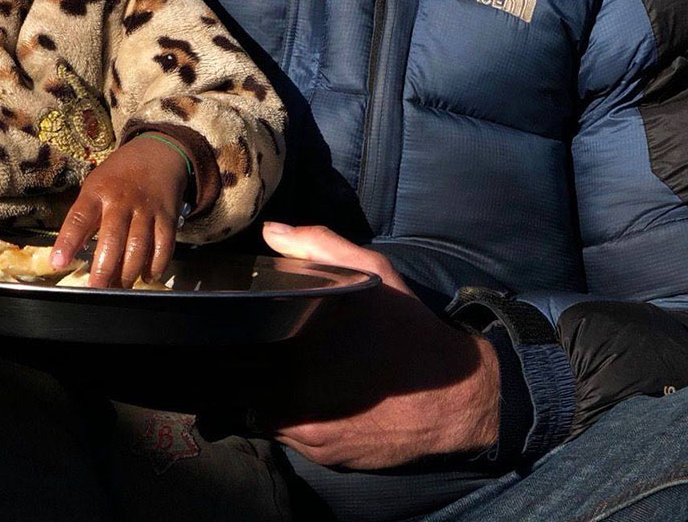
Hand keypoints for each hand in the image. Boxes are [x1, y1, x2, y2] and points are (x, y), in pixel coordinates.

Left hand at [50, 135, 188, 286]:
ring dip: (129, 272)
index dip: (67, 242)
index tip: (58, 263)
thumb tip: (71, 252)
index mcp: (98, 192)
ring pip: (139, 246)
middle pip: (113, 238)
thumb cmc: (119, 175)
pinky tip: (146, 276)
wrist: (157, 153)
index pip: (79, 218)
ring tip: (119, 288)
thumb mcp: (95, 186)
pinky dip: (156, 265)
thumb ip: (85, 218)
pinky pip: (164, 245)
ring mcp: (147, 208)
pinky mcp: (168, 216)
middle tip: (96, 290)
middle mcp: (122, 200)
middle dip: (104, 268)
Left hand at [252, 222, 499, 469]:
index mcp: (299, 346)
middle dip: (247, 366)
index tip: (237, 325)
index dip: (232, 338)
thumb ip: (318, 246)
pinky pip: (288, 436)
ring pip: (262, 412)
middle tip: (260, 347)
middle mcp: (296, 395)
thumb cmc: (407, 328)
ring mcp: (308, 432)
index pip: (238, 349)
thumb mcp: (372, 273)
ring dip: (265, 395)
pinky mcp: (323, 456)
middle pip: (243, 383)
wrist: (456, 396)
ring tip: (282, 372)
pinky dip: (290, 418)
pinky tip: (309, 396)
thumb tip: (271, 232)